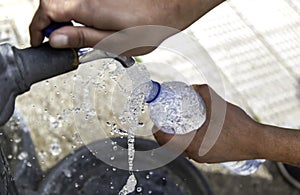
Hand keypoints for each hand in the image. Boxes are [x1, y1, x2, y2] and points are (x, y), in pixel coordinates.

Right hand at [29, 0, 223, 54]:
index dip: (37, 27)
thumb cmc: (150, 26)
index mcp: (89, 8)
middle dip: (50, 25)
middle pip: (53, 5)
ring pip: (68, 5)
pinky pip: (82, 5)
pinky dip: (80, 17)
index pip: (46, 10)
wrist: (171, 6)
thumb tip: (57, 39)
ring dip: (67, 22)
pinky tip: (93, 28)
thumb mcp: (115, 42)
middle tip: (62, 43)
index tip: (41, 41)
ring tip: (81, 38)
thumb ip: (83, 39)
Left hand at [153, 84, 261, 162]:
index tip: (156, 121)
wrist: (257, 142)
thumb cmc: (238, 126)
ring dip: (176, 138)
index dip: (157, 130)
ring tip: (177, 124)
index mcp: (192, 145)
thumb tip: (193, 87)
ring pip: (181, 149)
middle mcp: (195, 155)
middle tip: (165, 121)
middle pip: (171, 146)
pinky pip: (192, 151)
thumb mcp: (218, 104)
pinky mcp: (210, 158)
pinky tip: (193, 131)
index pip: (165, 140)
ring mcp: (203, 159)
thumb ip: (203, 91)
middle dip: (165, 133)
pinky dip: (187, 141)